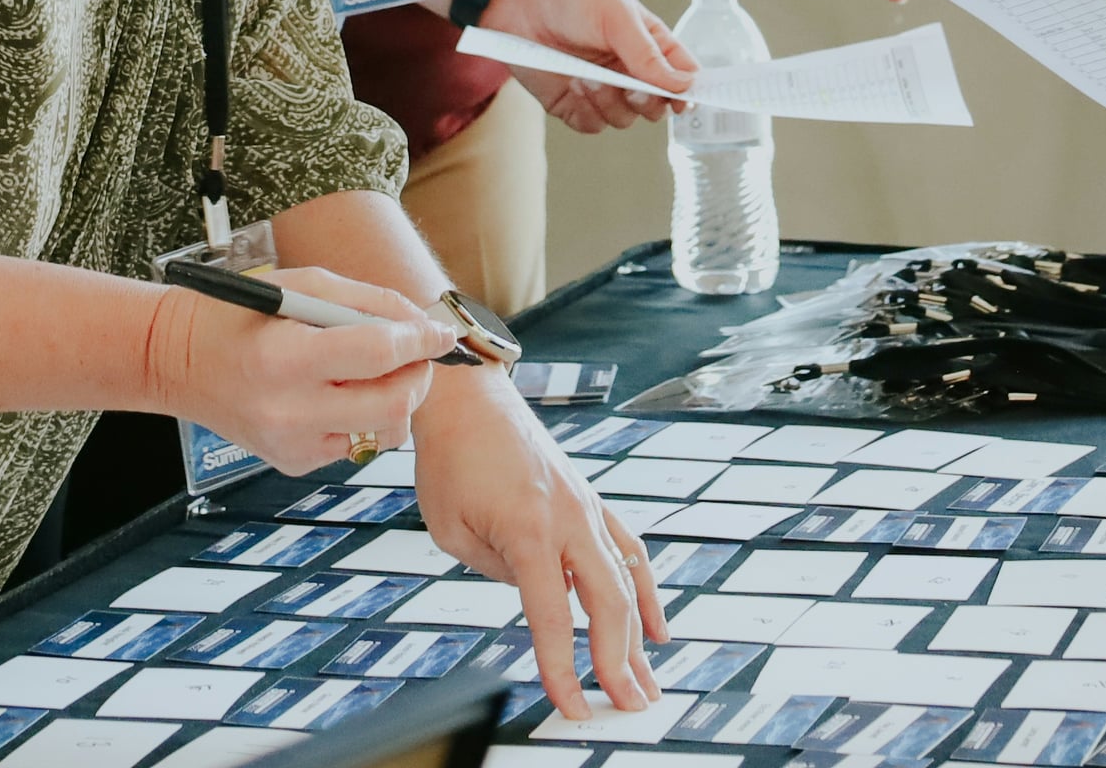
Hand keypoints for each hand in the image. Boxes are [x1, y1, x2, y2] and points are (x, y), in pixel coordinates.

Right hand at [146, 267, 457, 474]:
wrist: (178, 362)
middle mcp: (289, 410)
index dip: (420, 341)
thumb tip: (421, 322)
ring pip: (384, 432)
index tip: (442, 333)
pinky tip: (334, 393)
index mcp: (286, 358)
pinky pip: (355, 444)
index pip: (377, 354)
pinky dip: (361, 416)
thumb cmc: (237, 316)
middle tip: (414, 353)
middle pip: (392, 403)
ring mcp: (291, 444)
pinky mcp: (294, 463)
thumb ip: (366, 302)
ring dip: (396, 399)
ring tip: (373, 372)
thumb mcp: (301, 286)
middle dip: (418, 374)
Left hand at [416, 369, 668, 717]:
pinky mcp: (590, 499)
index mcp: (529, 529)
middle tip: (629, 706)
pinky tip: (655, 626)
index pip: (553, 617)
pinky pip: (629, 550)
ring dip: (639, 636)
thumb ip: (499, 570)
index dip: (562, 669)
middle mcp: (569, 518)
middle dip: (619, 661)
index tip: (571, 707)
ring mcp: (586, 506)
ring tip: (648, 682)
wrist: (468, 398)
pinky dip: (646, 590)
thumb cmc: (451, 460)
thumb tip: (540, 596)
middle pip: (607, 602)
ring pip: (626, 580)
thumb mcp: (453, 530)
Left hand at [490, 0, 696, 132]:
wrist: (518, 1)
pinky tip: (573, 83)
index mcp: (649, 44)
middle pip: (656, 107)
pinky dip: (587, 110)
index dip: (687, 92)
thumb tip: (686, 86)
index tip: (683, 101)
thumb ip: (649, 55)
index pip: (682, 75)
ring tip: (588, 76)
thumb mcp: (617, 17)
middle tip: (633, 88)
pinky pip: (592, 125)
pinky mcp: (572, 103)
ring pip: (624, 119)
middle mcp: (628, 70)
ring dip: (610, 102)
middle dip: (648, 102)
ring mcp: (601, 89)